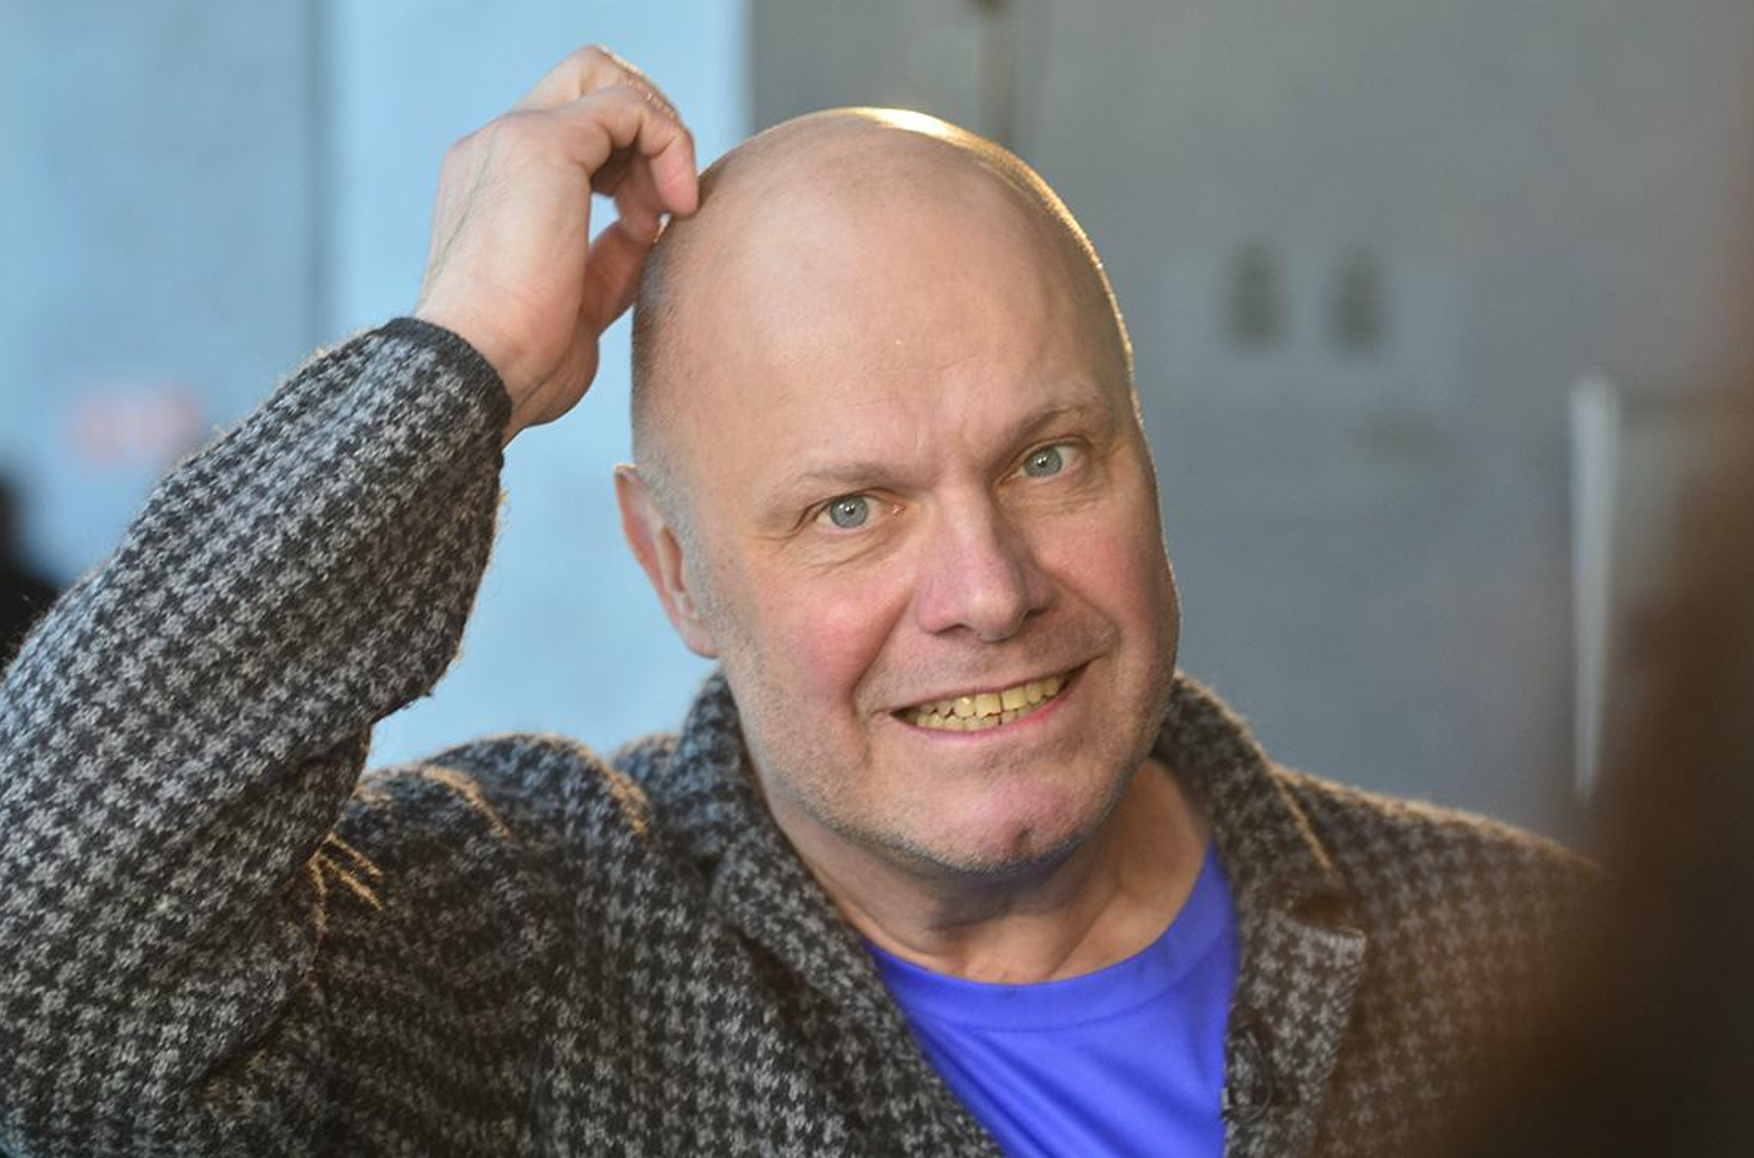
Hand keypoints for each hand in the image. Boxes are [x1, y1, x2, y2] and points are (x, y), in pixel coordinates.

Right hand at [413, 46, 698, 442]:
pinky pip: (631, 106)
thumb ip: (611, 255)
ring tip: (669, 212)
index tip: (649, 228)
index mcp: (495, 183)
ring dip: (662, 140)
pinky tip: (673, 208)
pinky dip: (671, 145)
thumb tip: (651, 228)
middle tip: (667, 204)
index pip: (574, 129)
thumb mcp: (581, 301)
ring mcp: (514, 138)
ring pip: (610, 79)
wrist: (480, 373)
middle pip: (590, 82)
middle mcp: (496, 147)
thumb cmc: (522, 364)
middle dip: (648, 131)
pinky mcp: (544, 146)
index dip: (630, 161)